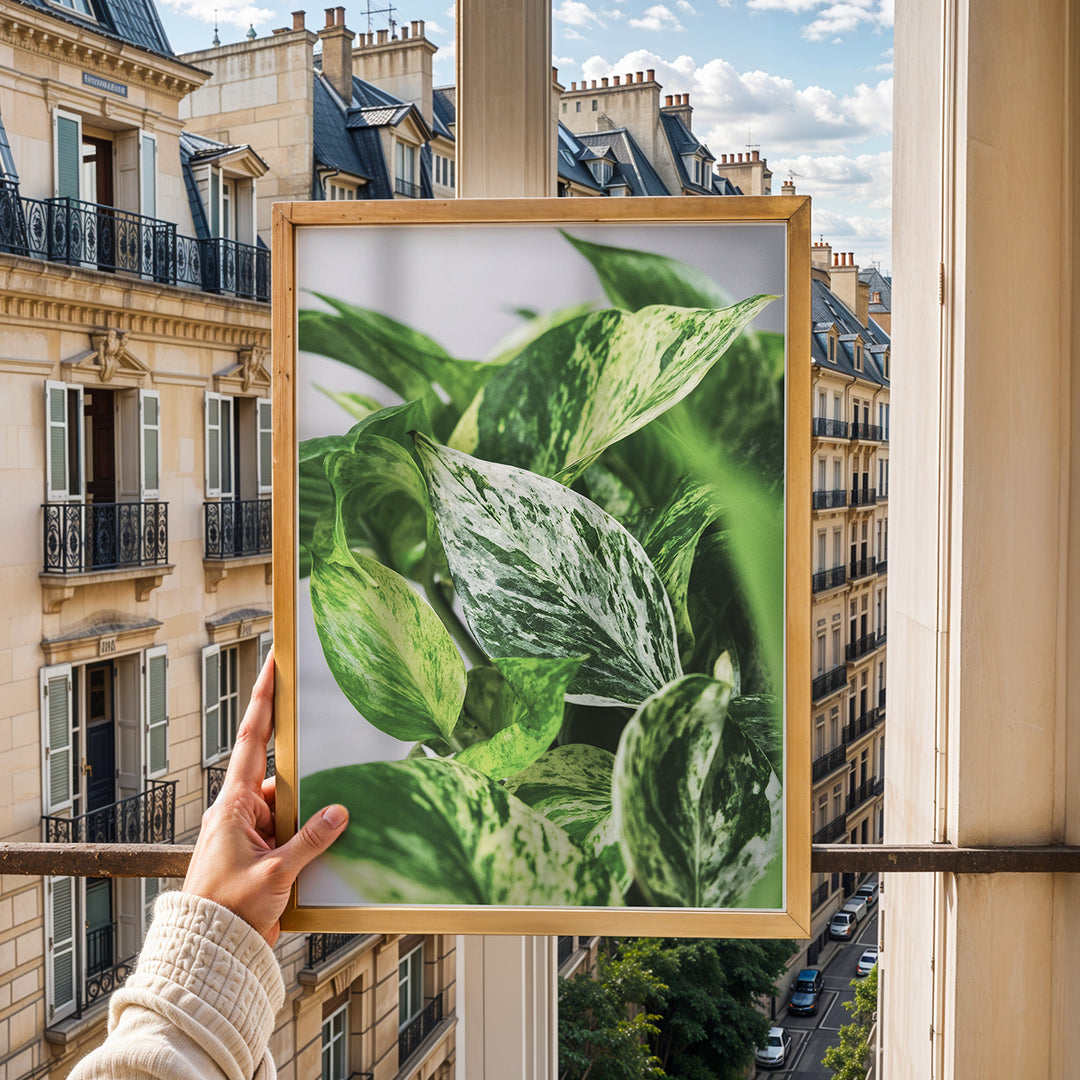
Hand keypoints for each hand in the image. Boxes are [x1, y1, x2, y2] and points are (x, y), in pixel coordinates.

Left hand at [183, 648, 348, 944]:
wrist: (208, 951)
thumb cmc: (227, 909)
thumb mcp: (275, 872)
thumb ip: (310, 840)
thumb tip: (339, 811)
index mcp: (233, 803)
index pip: (253, 739)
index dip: (264, 699)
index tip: (274, 664)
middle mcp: (238, 811)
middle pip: (280, 773)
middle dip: (306, 765)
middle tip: (328, 738)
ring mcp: (248, 832)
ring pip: (289, 804)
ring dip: (310, 811)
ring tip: (333, 818)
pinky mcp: (258, 853)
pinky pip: (290, 830)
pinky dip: (308, 834)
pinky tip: (328, 842)